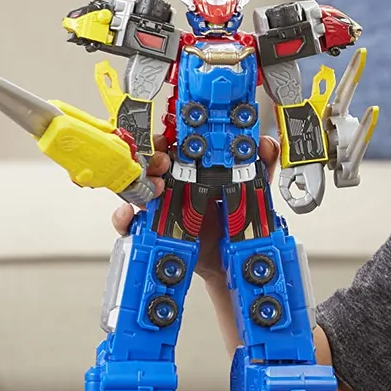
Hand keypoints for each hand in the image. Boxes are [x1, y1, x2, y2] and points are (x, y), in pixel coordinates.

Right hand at [110, 133, 280, 282]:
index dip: (171, 135)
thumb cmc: (236, 218)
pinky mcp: (153, 230)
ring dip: (140, 182)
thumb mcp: (255, 188)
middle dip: (153, 155)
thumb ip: (263, 164)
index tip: (175, 132)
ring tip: (155, 185)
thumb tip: (267, 143)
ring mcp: (161, 206)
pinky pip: (129, 223)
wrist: (230, 258)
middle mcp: (175, 184)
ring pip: (137, 187)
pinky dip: (123, 218)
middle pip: (152, 162)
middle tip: (165, 159)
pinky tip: (129, 214)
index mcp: (196, 169)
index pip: (176, 145)